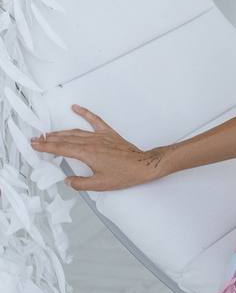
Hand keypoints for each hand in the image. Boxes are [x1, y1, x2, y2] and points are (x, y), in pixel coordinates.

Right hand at [29, 104, 167, 191]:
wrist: (143, 165)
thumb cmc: (124, 175)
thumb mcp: (99, 184)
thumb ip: (80, 183)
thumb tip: (68, 180)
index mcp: (88, 154)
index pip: (62, 149)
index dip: (47, 147)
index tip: (35, 145)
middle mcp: (92, 142)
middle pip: (65, 139)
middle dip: (49, 139)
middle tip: (36, 139)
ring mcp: (100, 136)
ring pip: (75, 131)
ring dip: (60, 132)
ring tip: (48, 133)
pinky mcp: (108, 133)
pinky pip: (94, 120)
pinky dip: (84, 113)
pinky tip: (76, 108)